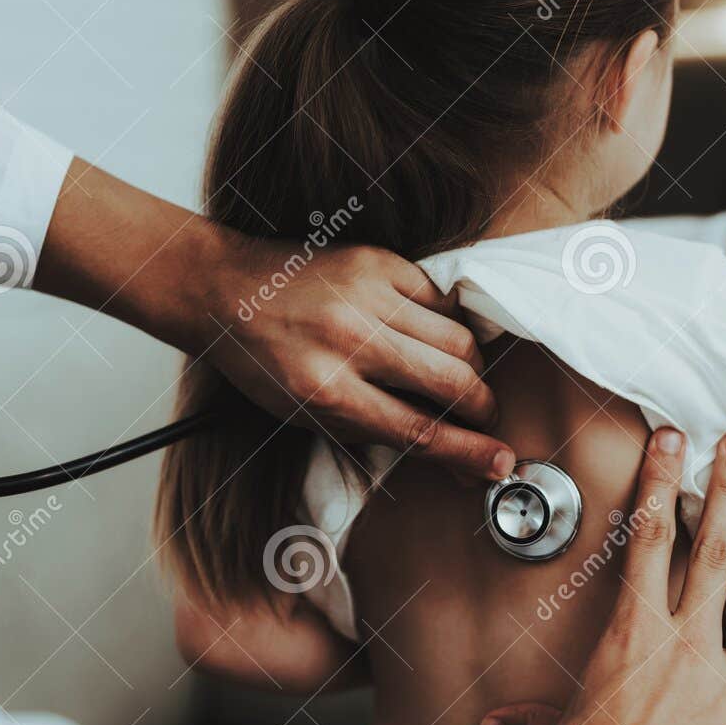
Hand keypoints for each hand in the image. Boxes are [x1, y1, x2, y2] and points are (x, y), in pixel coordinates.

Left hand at [197, 233, 514, 480]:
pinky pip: (441, 298)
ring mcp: (366, 294)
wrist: (225, 290)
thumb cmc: (264, 362)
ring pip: (459, 338)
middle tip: (484, 418)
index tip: (500, 464)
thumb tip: (449, 455)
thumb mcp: (308, 415)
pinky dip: (448, 323)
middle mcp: (349, 341)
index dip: (467, 452)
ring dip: (472, 368)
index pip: (418, 430)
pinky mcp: (378, 261)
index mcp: (325, 391)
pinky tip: (432, 336)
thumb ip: (378, 432)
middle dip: (483, 408)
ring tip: (459, 379)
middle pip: (453, 382)